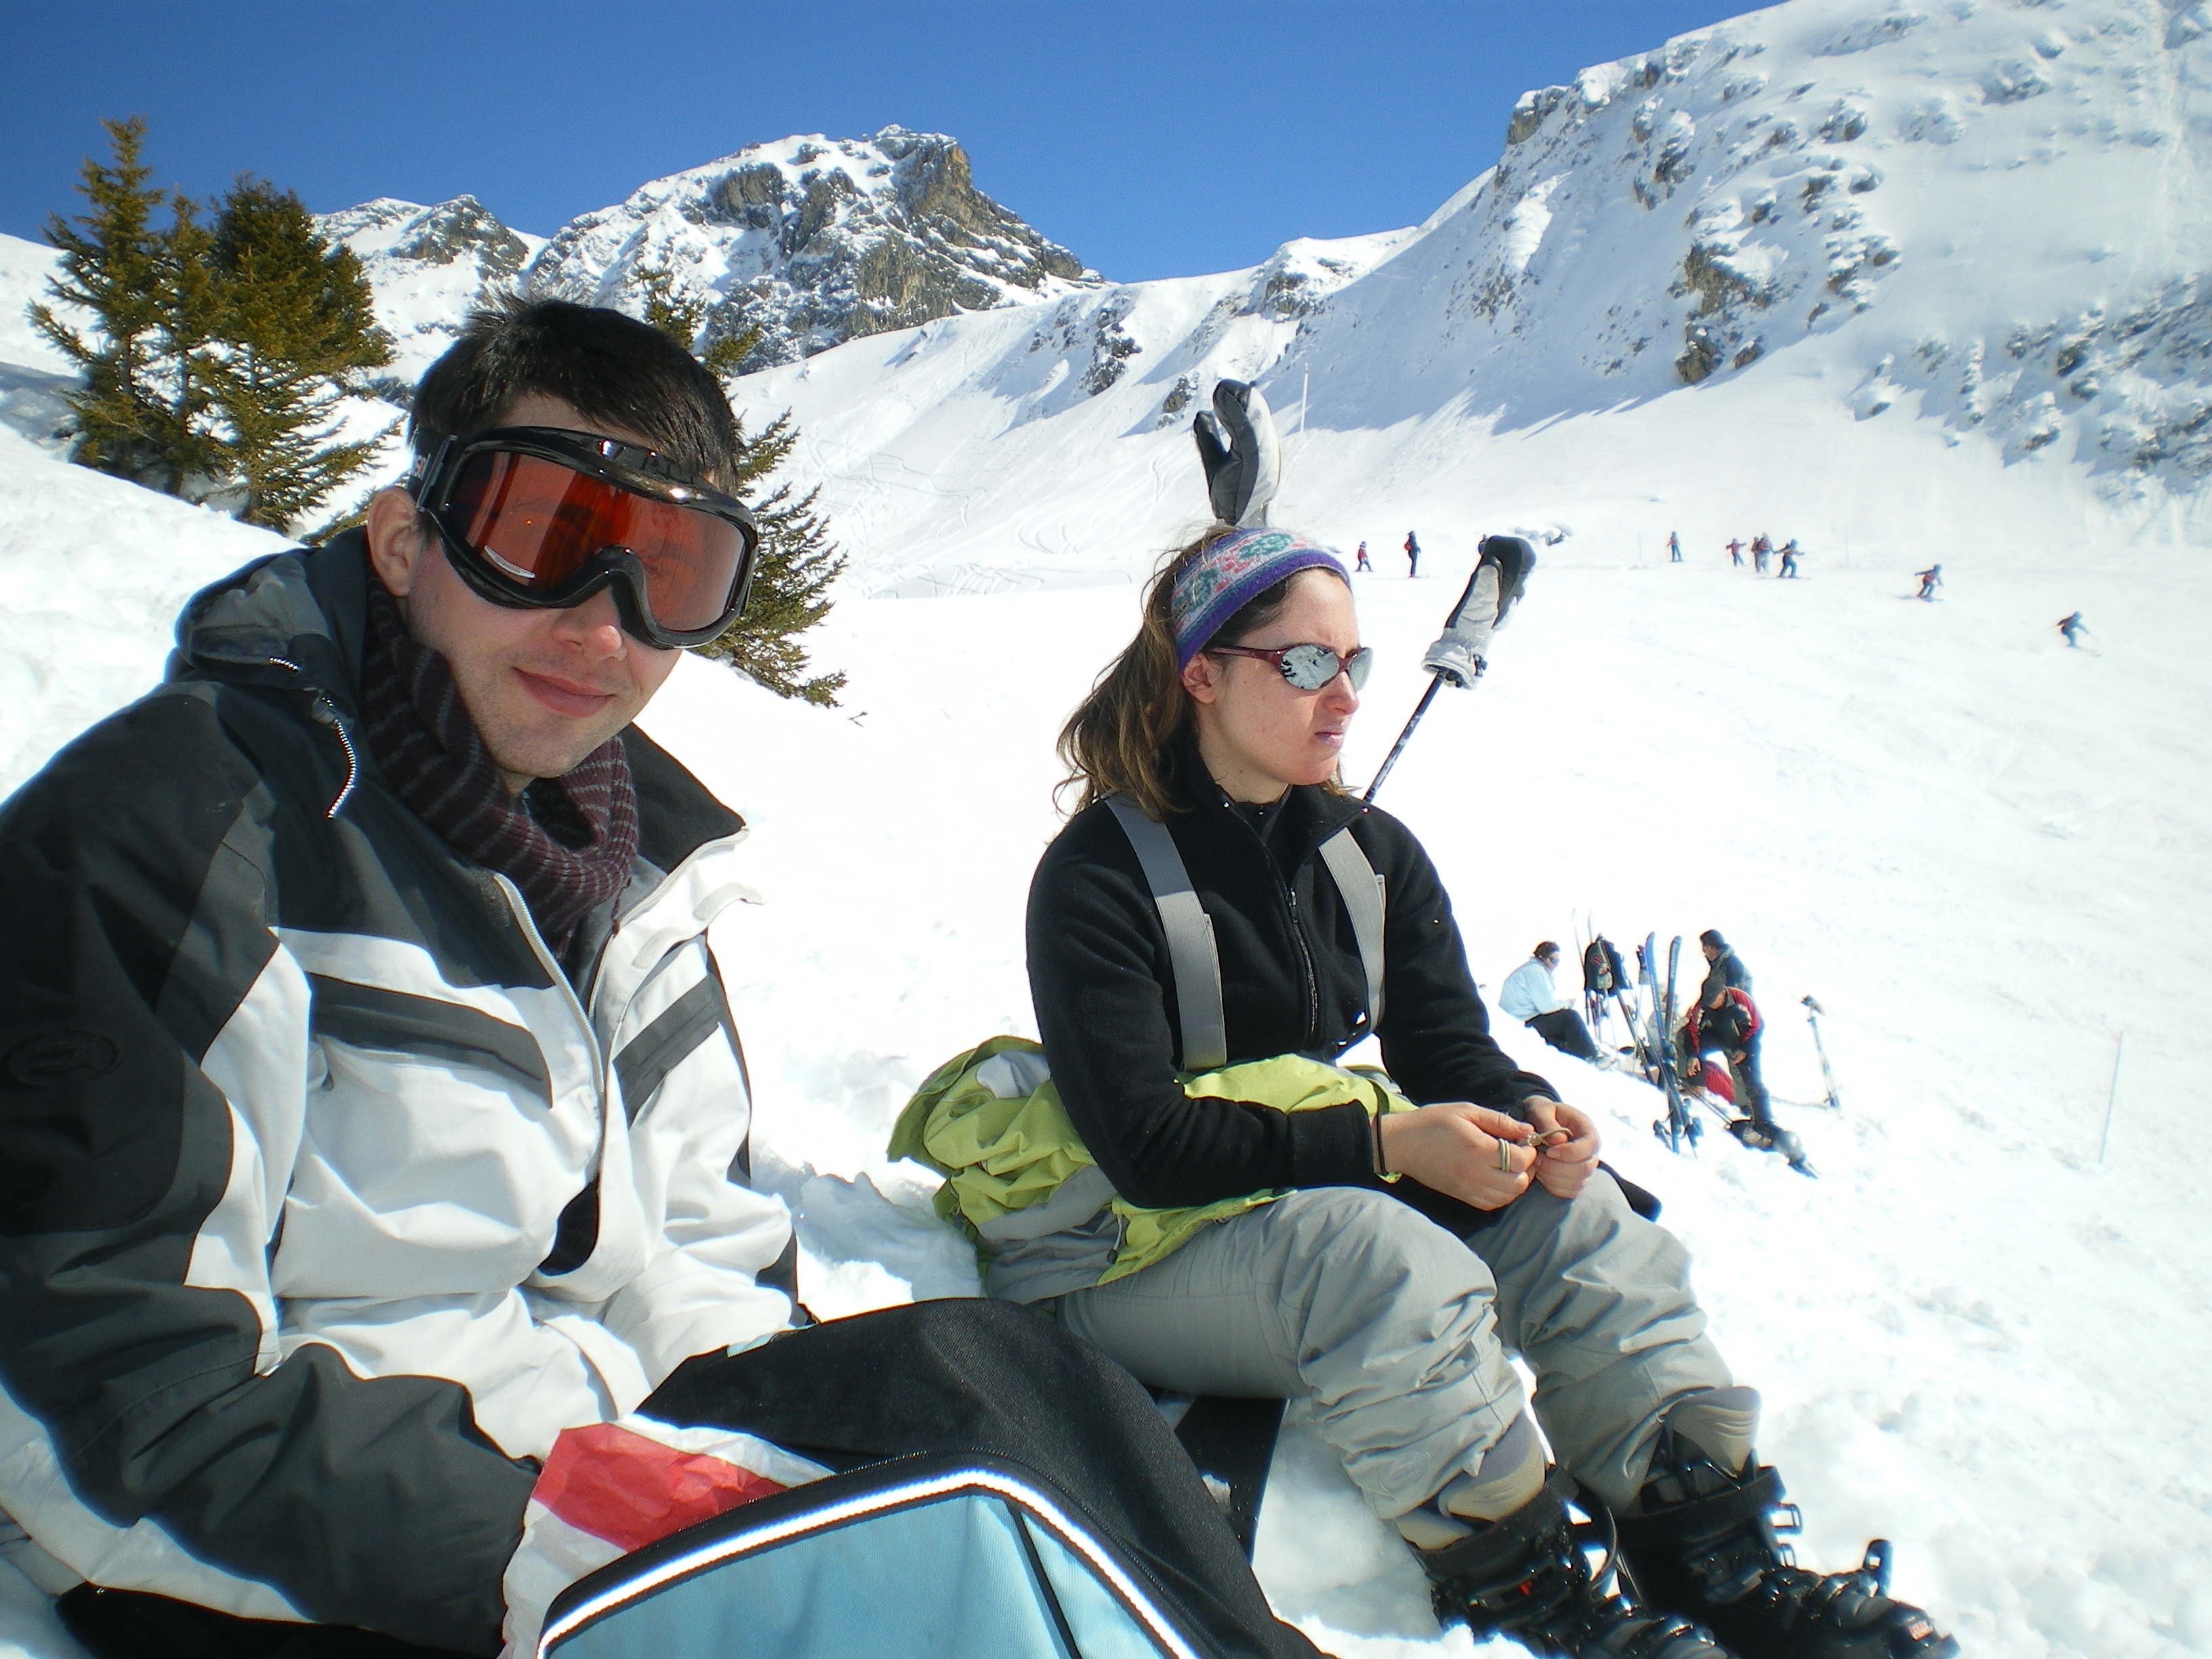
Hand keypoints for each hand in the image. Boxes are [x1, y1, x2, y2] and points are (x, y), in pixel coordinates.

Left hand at [1192, 380, 1280, 526]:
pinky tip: (1227, 398)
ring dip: (1239, 401)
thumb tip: (1201, 414)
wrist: (1236, 522)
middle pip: (1256, 415)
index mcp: (1261, 449)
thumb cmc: (1231, 496)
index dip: (1238, 404)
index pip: (1252, 419)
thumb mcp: (1216, 461)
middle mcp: (1267, 450)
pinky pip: (1248, 430)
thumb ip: (1209, 440)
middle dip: (1240, 398)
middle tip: (1223, 387)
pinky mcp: (1256, 460)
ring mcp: (1263, 456)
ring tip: (1224, 388)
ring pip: (1254, 419)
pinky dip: (1238, 412)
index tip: (1222, 392)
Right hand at [1378, 1101, 1533, 1209]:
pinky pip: (1491, 1204)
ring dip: (1516, 1182)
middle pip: (1519, 1183)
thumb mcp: (1465, 1111)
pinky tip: (1496, 1178)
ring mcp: (1468, 1188)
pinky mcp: (1462, 1196)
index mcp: (1479, 1149)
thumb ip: (1499, 1121)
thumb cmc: (1432, 1123)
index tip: (1523, 1140)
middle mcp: (1476, 1173)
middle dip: (1527, 1169)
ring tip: (1510, 1166)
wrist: (1401, 1144)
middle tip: (1520, 1155)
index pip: (1521, 1160)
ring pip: (1508, 1197)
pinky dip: (1501, 1194)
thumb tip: (1527, 1129)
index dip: (1529, 1150)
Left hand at [1523, 1098, 1600, 1200]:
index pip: (1591, 1145)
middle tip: (1536, 1158)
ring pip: (1577, 1182)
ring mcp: (1586, 1167)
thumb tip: (1559, 1140)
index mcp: (1587, 1128)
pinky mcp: (1577, 1180)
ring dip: (1552, 1176)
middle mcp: (1591, 1150)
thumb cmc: (1540, 1113)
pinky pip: (1569, 1191)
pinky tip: (1541, 1172)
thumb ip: (1547, 1122)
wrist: (1537, 1123)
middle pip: (1585, 1168)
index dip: (1571, 1152)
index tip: (1549, 1151)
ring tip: (1537, 1163)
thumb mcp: (1540, 1109)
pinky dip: (1552, 1185)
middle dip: (1557, 1167)